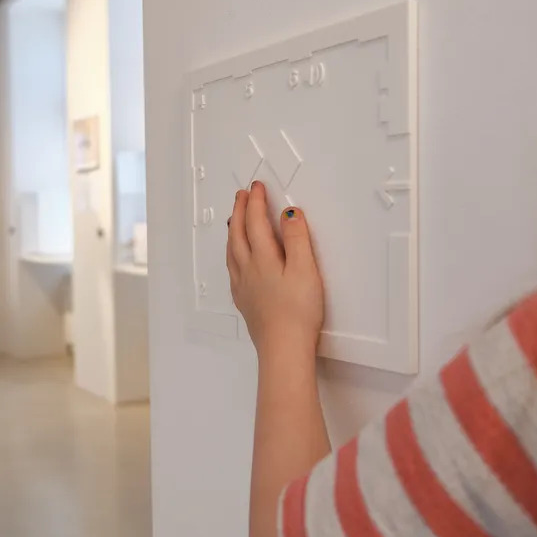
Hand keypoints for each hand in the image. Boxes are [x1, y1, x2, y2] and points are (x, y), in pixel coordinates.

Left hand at [227, 181, 323, 359]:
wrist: (283, 349)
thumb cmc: (297, 313)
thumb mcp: (305, 270)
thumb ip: (296, 239)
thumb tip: (289, 213)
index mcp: (262, 258)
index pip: (256, 222)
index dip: (257, 202)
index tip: (257, 186)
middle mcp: (247, 270)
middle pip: (238, 233)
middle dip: (240, 211)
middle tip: (242, 195)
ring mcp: (243, 287)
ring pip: (231, 251)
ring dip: (233, 230)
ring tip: (235, 219)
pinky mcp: (245, 302)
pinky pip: (232, 268)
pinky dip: (232, 253)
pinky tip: (236, 259)